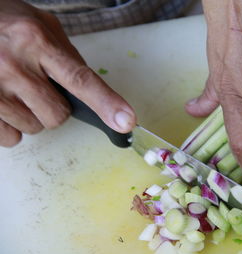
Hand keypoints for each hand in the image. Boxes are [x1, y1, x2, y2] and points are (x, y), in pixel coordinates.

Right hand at [0, 0, 135, 146]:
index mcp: (36, 41)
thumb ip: (67, 56)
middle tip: (38, 87)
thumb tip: (92, 90)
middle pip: (58, 115)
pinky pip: (10, 138)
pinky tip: (4, 103)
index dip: (106, 103)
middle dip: (55, 108)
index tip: (126, 122)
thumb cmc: (5, 23)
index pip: (80, 79)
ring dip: (31, 115)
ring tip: (15, 90)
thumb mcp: (41, 27)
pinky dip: (11, 126)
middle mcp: (14, 64)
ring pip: (34, 127)